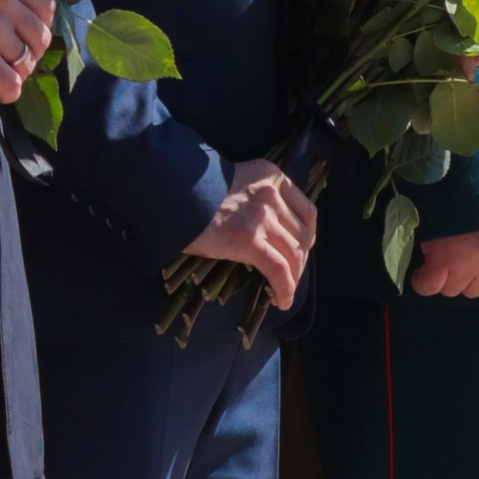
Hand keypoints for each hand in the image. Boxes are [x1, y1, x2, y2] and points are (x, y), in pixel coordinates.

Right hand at [0, 0, 56, 104]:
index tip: (30, 35)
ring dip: (19, 73)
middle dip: (32, 53)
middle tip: (16, 61)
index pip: (46, 4)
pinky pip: (12, 84)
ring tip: (4, 75)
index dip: (42, 24)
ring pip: (27, 61)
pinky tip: (0, 93)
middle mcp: (3, 1)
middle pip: (40, 36)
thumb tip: (22, 18)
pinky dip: (9, 93)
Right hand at [190, 158, 317, 308]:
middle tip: (289, 275)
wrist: (172, 192)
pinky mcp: (249, 240)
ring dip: (293, 278)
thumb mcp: (235, 183)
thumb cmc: (195, 190)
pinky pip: (278, 270)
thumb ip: (255, 197)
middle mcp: (271, 194)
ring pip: (293, 254)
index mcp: (270, 176)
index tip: (300, 250)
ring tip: (284, 292)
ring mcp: (262, 217)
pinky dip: (285, 289)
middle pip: (302, 235)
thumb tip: (268, 231)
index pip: (306, 211)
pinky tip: (282, 301)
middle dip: (300, 260)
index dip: (307, 236)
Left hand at [412, 221, 478, 298]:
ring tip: (465, 259)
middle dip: (445, 277)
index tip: (422, 271)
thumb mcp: (431, 214)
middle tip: (445, 259)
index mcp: (447, 254)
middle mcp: (473, 265)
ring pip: (476, 290)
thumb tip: (421, 258)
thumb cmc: (455, 190)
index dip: (421, 280)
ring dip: (468, 279)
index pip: (428, 287)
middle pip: (452, 290)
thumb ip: (426, 241)